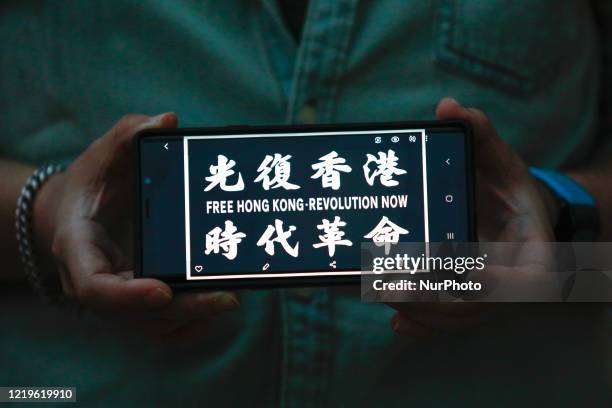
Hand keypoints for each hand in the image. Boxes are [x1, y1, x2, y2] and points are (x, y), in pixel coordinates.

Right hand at [33, 113, 239, 344]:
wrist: (80, 212)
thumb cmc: (92, 184)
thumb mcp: (103, 153)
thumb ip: (128, 134)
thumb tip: (168, 120)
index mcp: (80, 250)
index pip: (94, 288)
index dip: (127, 296)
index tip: (164, 290)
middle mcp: (99, 283)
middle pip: (137, 315)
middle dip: (184, 307)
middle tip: (228, 296)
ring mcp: (120, 298)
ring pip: (156, 325)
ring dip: (195, 314)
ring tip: (234, 294)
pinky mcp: (140, 302)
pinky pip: (166, 326)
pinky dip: (193, 320)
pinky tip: (220, 300)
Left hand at [389, 98, 556, 335]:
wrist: (511, 216)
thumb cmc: (506, 188)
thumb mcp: (499, 158)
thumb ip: (480, 133)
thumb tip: (448, 107)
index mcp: (532, 251)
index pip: (525, 280)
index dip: (496, 282)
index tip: (462, 271)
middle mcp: (510, 282)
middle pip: (477, 305)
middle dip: (434, 298)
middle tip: (389, 284)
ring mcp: (487, 298)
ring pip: (456, 318)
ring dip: (420, 312)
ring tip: (381, 294)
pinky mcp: (464, 303)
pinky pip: (445, 322)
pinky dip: (422, 325)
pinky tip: (396, 320)